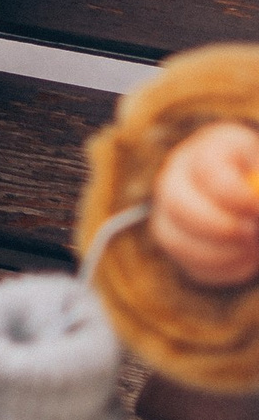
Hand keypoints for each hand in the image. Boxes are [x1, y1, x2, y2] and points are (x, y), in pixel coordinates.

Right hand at [149, 121, 258, 289]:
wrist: (250, 191)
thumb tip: (258, 202)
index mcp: (206, 150)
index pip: (207, 170)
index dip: (235, 196)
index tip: (257, 209)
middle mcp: (176, 177)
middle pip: (176, 202)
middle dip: (219, 226)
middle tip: (251, 232)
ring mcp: (169, 211)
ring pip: (175, 239)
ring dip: (221, 252)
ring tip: (252, 247)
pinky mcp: (177, 243)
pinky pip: (191, 265)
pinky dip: (224, 268)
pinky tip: (247, 257)